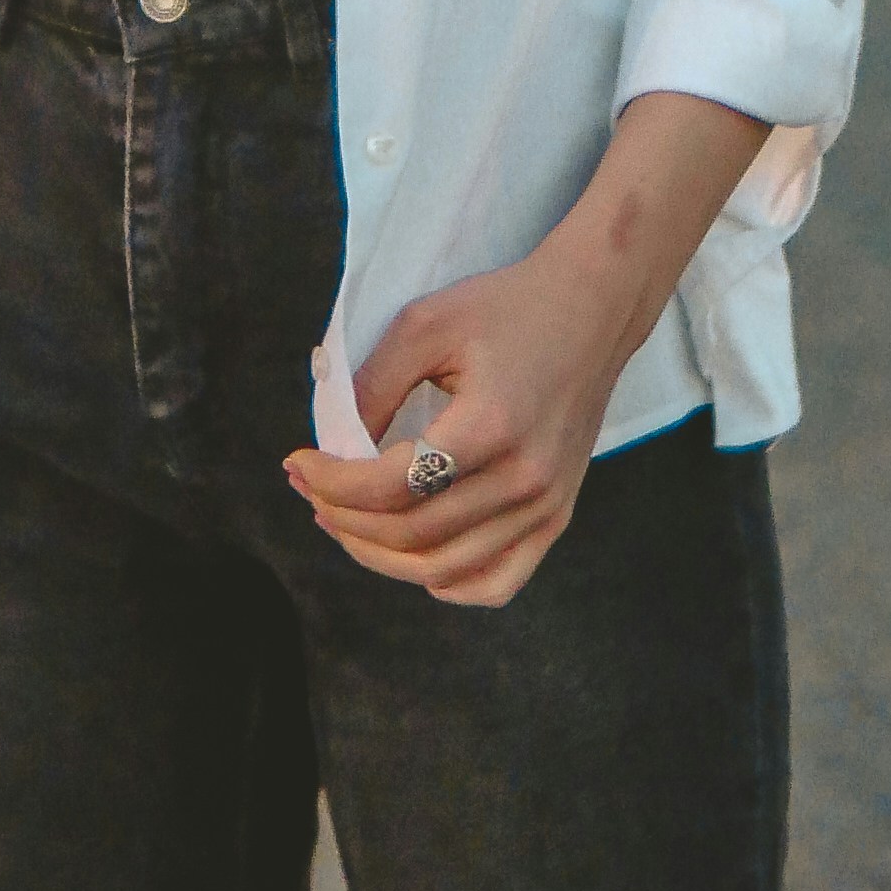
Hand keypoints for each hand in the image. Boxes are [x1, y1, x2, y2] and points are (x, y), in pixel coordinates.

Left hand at [285, 237, 634, 606]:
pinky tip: (415, 559)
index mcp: (490, 425)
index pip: (392, 486)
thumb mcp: (427, 323)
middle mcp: (523, 478)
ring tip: (346, 522)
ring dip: (381, 555)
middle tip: (311, 491)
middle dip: (345, 519)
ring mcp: (546, 506)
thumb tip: (334, 446)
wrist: (592, 307)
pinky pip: (497, 582)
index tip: (297, 462)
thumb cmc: (505, 307)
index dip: (332, 483)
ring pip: (445, 568)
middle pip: (413, 535)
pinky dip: (448, 584)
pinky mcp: (557, 515)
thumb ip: (376, 386)